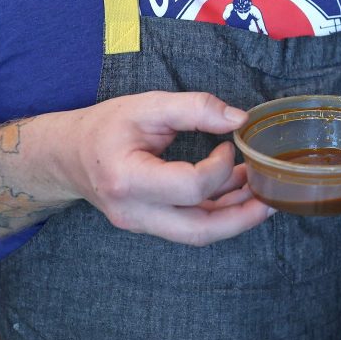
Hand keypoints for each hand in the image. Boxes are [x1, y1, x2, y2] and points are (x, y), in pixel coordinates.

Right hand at [38, 91, 272, 245]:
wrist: (65, 155)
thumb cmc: (104, 127)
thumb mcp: (147, 105)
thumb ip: (194, 108)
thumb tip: (239, 119)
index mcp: (128, 180)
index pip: (191, 186)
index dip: (221, 167)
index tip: (228, 146)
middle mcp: (134, 212)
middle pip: (200, 231)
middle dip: (244, 217)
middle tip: (275, 198)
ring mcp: (141, 224)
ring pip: (198, 234)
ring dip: (236, 216)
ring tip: (263, 192)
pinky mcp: (150, 225)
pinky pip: (191, 226)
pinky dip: (219, 212)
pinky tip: (239, 191)